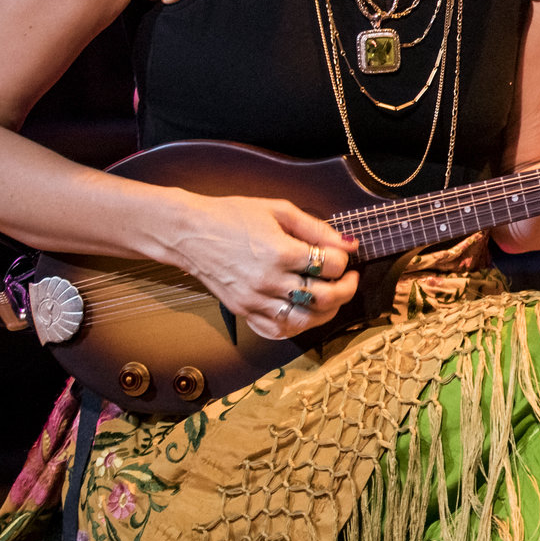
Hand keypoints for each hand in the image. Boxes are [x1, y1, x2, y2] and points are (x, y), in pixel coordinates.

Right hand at [164, 194, 356, 342]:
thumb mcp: (279, 210)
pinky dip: (298, 326)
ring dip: (327, 312)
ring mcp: (255, 300)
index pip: (330, 265)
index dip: (344, 259)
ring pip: (304, 320)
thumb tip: (348, 244)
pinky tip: (305, 311)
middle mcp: (268, 281)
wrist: (189, 233)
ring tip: (333, 297)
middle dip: (346, 289)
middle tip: (349, 278)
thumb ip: (316, 228)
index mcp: (280, 252)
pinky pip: (277, 330)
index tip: (344, 254)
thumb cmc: (232, 216)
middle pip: (324, 298)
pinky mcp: (244, 311)